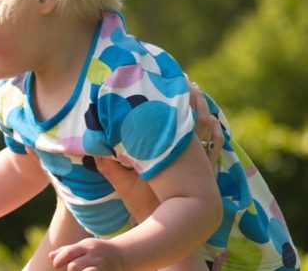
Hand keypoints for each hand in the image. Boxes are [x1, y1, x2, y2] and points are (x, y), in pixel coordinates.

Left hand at [48, 238, 123, 270]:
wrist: (121, 255)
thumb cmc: (96, 251)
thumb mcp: (83, 246)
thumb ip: (66, 251)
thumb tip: (51, 257)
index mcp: (87, 246)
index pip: (69, 252)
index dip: (59, 260)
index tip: (56, 265)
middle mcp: (94, 256)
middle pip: (73, 267)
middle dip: (69, 270)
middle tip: (72, 270)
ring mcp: (102, 266)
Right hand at [96, 81, 223, 222]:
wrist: (174, 227)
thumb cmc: (149, 207)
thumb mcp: (125, 187)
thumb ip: (110, 168)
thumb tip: (94, 149)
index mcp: (168, 153)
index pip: (173, 120)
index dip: (174, 100)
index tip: (170, 83)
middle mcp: (188, 155)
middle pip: (195, 119)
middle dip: (191, 99)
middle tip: (188, 82)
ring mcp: (201, 162)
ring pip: (208, 130)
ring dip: (204, 111)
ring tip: (200, 96)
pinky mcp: (208, 171)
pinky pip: (215, 145)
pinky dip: (215, 131)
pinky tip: (214, 123)